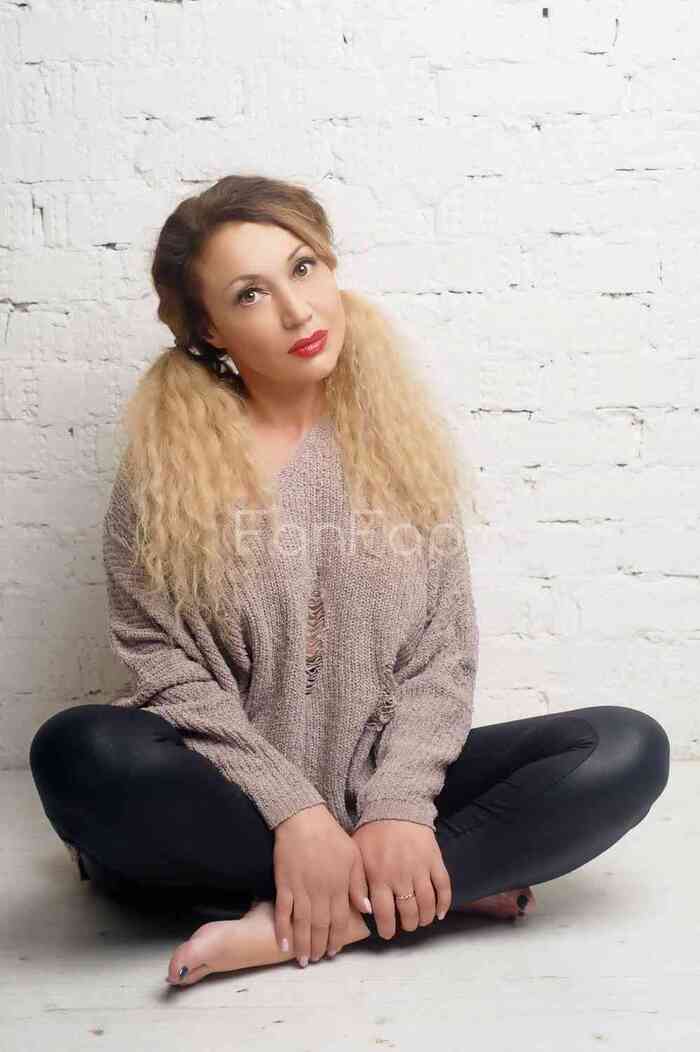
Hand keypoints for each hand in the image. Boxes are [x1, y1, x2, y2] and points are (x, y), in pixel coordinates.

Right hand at [273, 804, 371, 964]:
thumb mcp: (353, 856)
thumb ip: (359, 884)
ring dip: (303, 944)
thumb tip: (366, 910)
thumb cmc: (330, 835)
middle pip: (320, 926)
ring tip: (303, 959)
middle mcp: (320, 892)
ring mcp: (301, 889)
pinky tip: (283, 944)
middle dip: (319, 946)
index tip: (334, 951)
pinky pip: (283, 912)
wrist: (303, 819)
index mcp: (339, 886)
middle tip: (317, 959)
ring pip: (302, 924)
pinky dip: (283, 930)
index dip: (337, 938)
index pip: (340, 920)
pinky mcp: (284, 884)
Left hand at [351, 819, 451, 938]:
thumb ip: (356, 885)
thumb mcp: (356, 857)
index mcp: (379, 876)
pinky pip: (444, 887)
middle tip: (405, 926)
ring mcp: (420, 868)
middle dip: (407, 925)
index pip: (384, 913)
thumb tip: (365, 911)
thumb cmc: (372, 834)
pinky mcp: (435, 860)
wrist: (394, 807)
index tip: (388, 933)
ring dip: (425, 917)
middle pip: (408, 912)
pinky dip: (444, 903)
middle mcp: (400, 876)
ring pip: (427, 904)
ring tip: (420, 920)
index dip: (387, 929)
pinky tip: (440, 913)